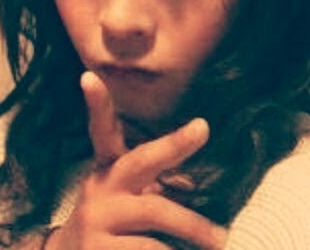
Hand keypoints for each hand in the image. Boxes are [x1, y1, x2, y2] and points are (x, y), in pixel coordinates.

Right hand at [46, 71, 226, 249]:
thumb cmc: (111, 230)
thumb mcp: (124, 202)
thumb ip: (150, 187)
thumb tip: (193, 179)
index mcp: (108, 173)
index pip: (101, 130)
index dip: (96, 103)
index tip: (89, 76)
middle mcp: (98, 191)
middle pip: (140, 162)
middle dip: (173, 144)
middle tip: (202, 128)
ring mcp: (94, 222)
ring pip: (154, 213)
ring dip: (193, 228)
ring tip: (220, 241)